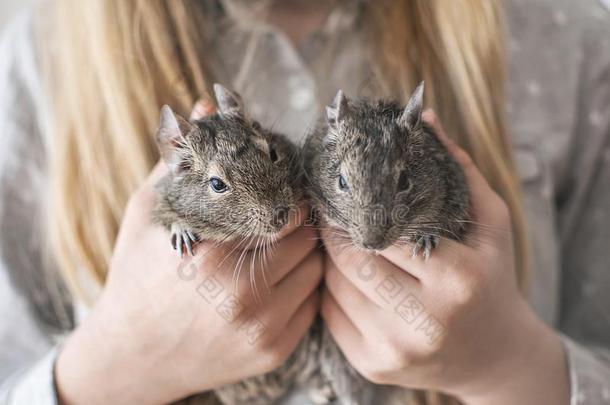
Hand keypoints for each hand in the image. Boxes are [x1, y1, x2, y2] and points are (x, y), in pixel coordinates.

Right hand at [55, 99, 321, 404]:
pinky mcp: (275, 351)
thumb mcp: (149, 211)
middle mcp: (243, 296)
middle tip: (282, 215)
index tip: (283, 189)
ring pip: (317, 270)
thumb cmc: (138, 276)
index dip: (289, 193)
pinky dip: (302, 286)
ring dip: (304, 254)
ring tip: (277, 247)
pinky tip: (275, 279)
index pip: (286, 208)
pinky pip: (314, 303)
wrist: (132, 355)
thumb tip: (209, 105)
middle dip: (298, 222)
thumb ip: (183, 159)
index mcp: (213, 254)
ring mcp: (263, 328)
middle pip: (308, 238)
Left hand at [320, 110, 568, 404]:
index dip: (354, 210)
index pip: (382, 232)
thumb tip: (423, 119)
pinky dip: (329, 290)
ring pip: (334, 287)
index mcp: (457, 278)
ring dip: (329, 260)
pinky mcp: (373, 365)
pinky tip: (344, 277)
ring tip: (340, 242)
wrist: (494, 356)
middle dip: (334, 234)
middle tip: (331, 213)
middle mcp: (424, 320)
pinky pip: (329, 316)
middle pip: (351, 262)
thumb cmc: (491, 280)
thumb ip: (459, 169)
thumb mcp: (491, 223)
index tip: (343, 192)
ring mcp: (395, 349)